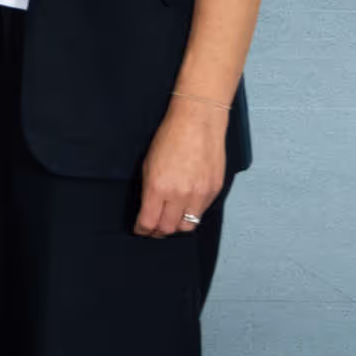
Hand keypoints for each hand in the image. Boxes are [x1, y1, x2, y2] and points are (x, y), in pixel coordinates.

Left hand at [136, 94, 230, 237]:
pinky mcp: (215, 190)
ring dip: (177, 226)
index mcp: (158, 188)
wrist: (197, 124)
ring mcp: (200, 194)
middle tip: (153, 229)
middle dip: (158, 231)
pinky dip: (192, 213)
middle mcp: (180, 194)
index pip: (149, 222)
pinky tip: (185, 206)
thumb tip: (149, 210)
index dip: (142, 230)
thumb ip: (149, 192)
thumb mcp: (148, 166)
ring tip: (170, 220)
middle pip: (168, 228)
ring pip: (188, 225)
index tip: (140, 230)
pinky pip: (202, 211)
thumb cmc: (168, 140)